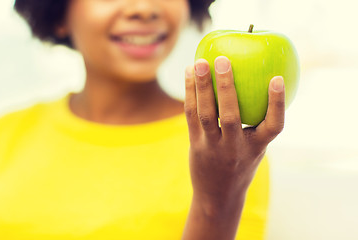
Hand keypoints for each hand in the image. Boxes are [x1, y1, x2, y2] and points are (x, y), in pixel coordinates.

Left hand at [184, 56, 284, 209]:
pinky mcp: (196, 145)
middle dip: (226, 87)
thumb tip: (260, 85)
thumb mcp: (254, 149)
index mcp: (257, 148)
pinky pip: (191, 116)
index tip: (277, 79)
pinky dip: (190, 94)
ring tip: (200, 62)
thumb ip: (256, 124)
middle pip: (231, 116)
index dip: (277, 103)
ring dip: (201, 87)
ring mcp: (213, 147)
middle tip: (222, 60)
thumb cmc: (241, 165)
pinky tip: (189, 74)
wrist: (218, 195)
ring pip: (206, 114)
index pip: (274, 126)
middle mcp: (235, 148)